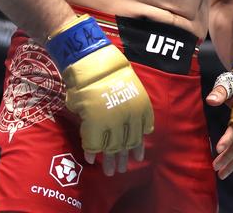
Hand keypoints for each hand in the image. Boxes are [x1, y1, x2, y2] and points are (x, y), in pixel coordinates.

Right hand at [47, 15, 153, 175]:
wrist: (91, 61)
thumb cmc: (109, 71)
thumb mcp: (130, 88)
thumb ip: (131, 108)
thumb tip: (129, 126)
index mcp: (140, 108)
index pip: (141, 134)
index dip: (138, 147)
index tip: (137, 158)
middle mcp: (129, 117)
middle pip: (127, 144)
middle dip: (123, 158)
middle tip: (120, 169)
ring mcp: (112, 121)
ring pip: (113, 147)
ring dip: (110, 160)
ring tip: (109, 172)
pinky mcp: (95, 123)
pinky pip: (94, 142)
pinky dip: (93, 151)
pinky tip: (92, 159)